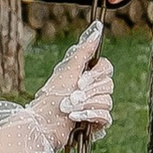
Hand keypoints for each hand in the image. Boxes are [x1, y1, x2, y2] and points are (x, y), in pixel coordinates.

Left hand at [24, 27, 114, 152]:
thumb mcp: (68, 70)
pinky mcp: (96, 123)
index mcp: (86, 75)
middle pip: (109, 85)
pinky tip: (77, 117)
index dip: (96, 74)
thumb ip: (84, 51)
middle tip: (72, 96)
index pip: (106, 68)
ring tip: (70, 109)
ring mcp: (95, 106)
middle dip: (89, 92)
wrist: (43, 123)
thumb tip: (97, 29)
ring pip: (107, 101)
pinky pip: (106, 116)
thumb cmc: (51, 97)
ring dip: (87, 104)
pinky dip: (91, 115)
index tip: (80, 81)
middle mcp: (92, 90)